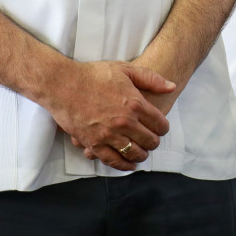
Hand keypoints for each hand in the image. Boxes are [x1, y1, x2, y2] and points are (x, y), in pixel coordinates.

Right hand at [45, 60, 175, 170]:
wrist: (63, 84)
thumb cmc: (94, 75)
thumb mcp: (126, 69)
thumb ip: (151, 79)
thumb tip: (172, 87)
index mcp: (135, 103)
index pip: (159, 124)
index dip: (163, 128)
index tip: (161, 128)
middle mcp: (124, 122)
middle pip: (149, 141)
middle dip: (154, 142)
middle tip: (153, 141)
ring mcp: (108, 135)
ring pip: (133, 153)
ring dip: (142, 155)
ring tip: (142, 153)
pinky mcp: (93, 143)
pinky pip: (112, 161)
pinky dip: (123, 165)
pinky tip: (129, 165)